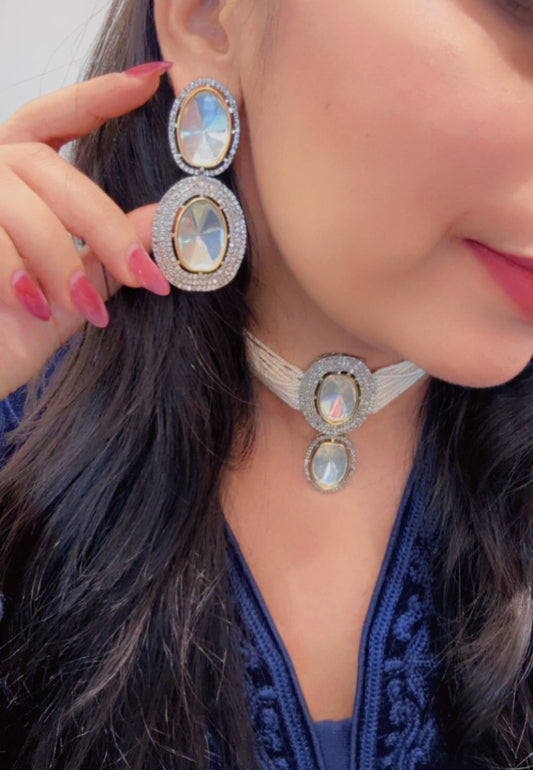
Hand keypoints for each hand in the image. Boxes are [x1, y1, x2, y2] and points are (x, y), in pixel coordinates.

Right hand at [0, 61, 172, 399]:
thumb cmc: (10, 334)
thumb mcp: (72, 295)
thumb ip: (107, 256)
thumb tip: (161, 223)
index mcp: (17, 182)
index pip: (54, 119)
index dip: (97, 97)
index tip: (150, 82)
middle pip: (49, 170)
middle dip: (103, 224)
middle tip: (144, 274)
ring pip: (21, 206)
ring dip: (63, 260)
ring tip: (89, 309)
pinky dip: (19, 275)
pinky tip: (38, 307)